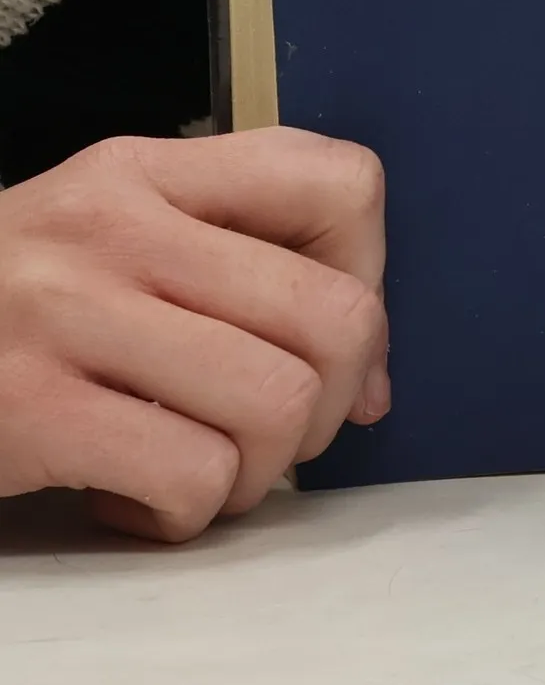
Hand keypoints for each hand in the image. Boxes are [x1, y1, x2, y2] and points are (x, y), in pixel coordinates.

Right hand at [0, 128, 388, 539]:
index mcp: (146, 170)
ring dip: (260, 470)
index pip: (342, 181)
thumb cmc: (5, 318)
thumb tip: (370, 386)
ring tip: (199, 471)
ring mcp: (63, 313)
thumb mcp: (110, 249)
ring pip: (280, 402)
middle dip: (330, 402)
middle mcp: (111, 226)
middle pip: (335, 315)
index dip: (368, 274)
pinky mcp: (26, 409)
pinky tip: (129, 501)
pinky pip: (196, 474)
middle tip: (268, 432)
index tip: (326, 338)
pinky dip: (186, 514)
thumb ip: (240, 278)